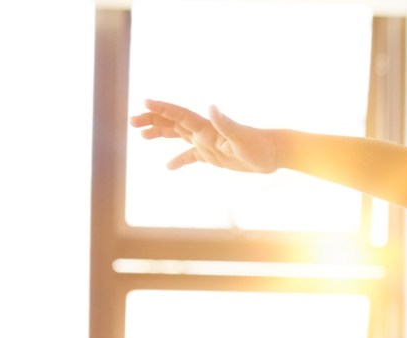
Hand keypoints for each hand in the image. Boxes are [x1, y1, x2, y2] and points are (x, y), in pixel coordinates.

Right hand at [129, 100, 278, 171]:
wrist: (273, 154)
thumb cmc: (259, 145)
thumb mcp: (241, 137)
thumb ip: (225, 123)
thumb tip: (212, 108)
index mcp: (207, 127)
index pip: (179, 115)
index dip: (162, 108)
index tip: (144, 102)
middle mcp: (204, 132)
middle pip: (172, 123)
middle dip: (152, 120)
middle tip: (133, 122)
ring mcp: (207, 143)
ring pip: (177, 135)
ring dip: (160, 134)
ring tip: (141, 136)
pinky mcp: (213, 156)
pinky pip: (191, 156)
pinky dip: (179, 159)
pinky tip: (168, 166)